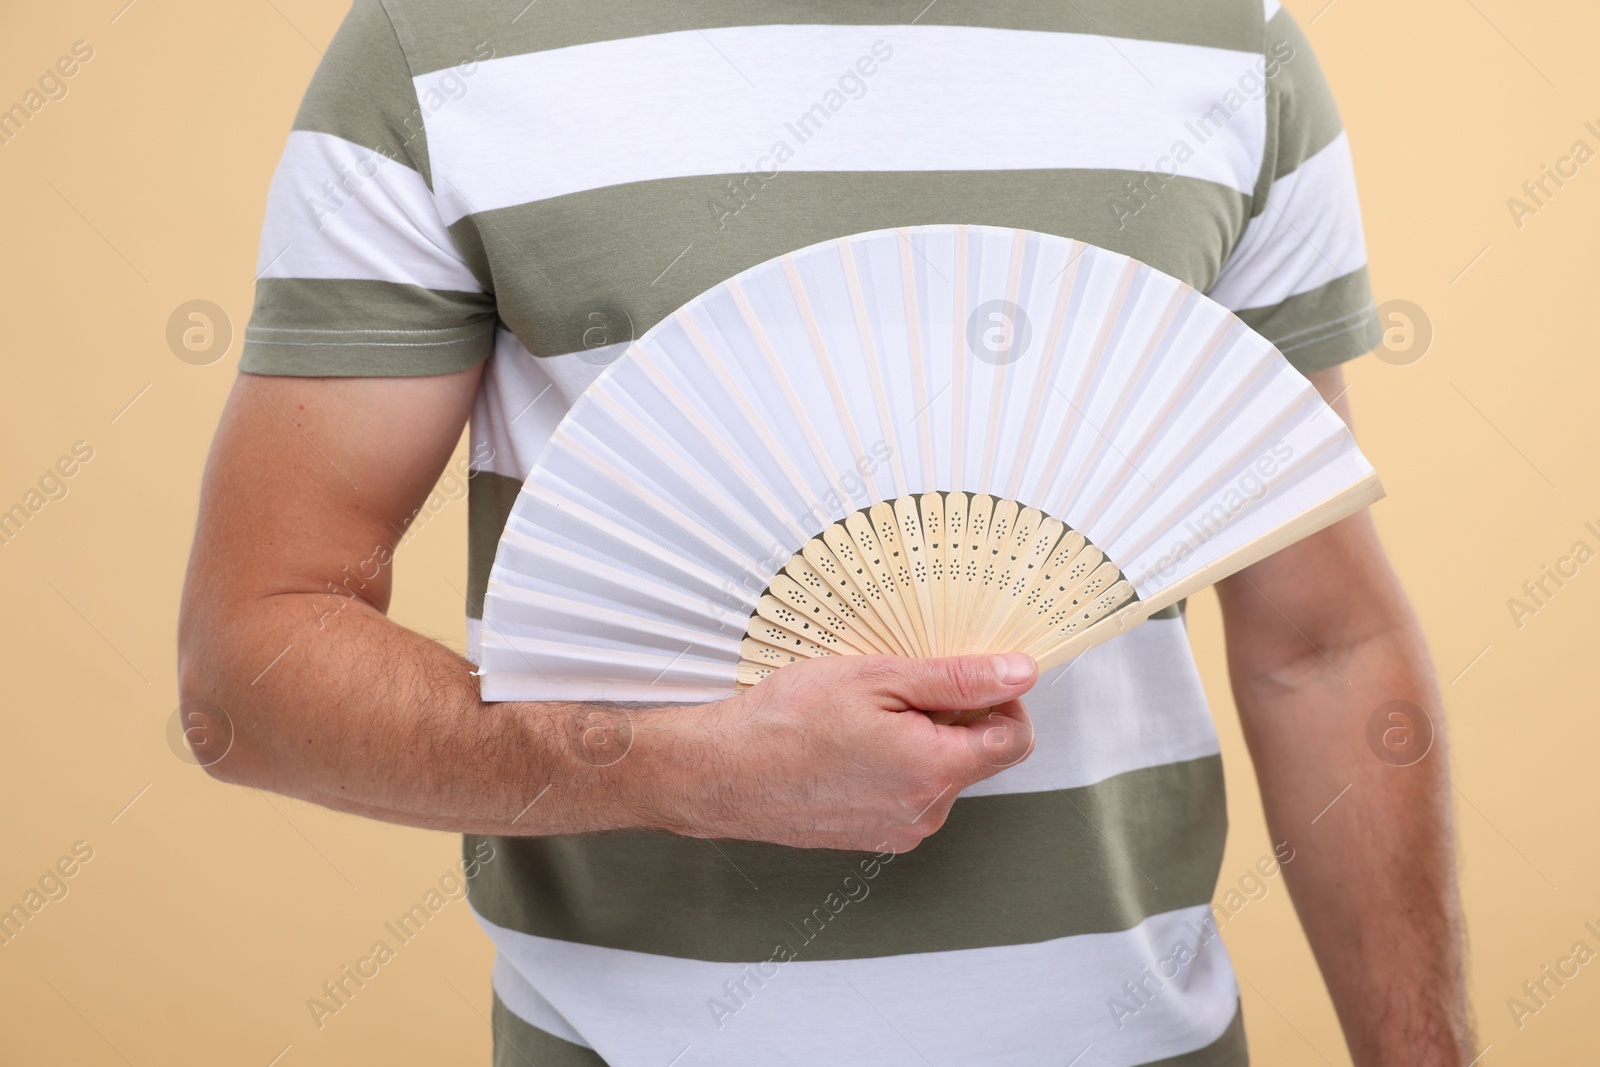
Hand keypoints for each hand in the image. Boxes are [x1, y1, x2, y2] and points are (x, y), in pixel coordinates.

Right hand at [641, 653, 1038, 851]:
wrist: (719, 773)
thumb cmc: (784, 724)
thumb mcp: (877, 678)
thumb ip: (957, 679)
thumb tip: (1018, 673)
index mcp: (935, 771)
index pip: (1014, 737)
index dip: (1001, 697)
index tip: (971, 675)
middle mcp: (925, 811)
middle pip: (977, 754)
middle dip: (952, 715)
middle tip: (897, 687)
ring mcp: (899, 829)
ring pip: (940, 772)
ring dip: (919, 739)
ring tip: (862, 716)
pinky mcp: (874, 836)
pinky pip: (907, 791)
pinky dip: (892, 763)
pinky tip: (849, 743)